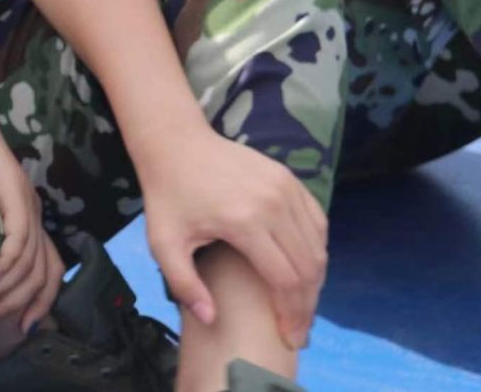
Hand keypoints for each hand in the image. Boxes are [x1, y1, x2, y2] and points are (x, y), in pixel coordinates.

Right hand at [0, 143, 64, 335]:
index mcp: (28, 215)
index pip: (50, 272)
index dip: (40, 304)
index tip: (20, 328)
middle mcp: (35, 211)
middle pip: (42, 275)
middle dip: (13, 306)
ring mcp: (27, 201)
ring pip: (28, 263)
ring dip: (1, 292)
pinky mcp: (14, 191)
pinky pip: (17, 239)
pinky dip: (3, 265)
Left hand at [138, 132, 327, 349]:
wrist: (175, 143)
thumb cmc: (168, 195)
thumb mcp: (163, 241)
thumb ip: (184, 284)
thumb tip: (210, 319)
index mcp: (243, 221)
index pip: (285, 280)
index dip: (291, 314)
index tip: (289, 338)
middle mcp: (273, 204)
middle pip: (308, 268)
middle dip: (307, 305)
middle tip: (299, 329)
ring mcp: (286, 188)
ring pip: (317, 247)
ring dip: (316, 281)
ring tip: (301, 305)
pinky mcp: (290, 179)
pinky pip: (316, 223)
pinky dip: (316, 251)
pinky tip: (305, 271)